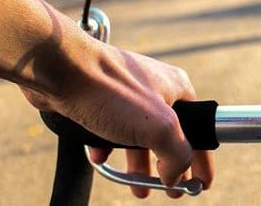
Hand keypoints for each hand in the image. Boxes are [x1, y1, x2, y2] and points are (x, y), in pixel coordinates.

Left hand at [21, 44, 213, 197]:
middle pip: (169, 136)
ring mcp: (127, 94)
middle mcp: (155, 89)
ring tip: (137, 187)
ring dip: (138, 164)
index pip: (200, 129)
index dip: (202, 160)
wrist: (58, 69)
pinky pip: (110, 130)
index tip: (201, 184)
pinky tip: (100, 156)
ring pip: (138, 136)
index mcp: (177, 89)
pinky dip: (108, 147)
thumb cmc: (110, 90)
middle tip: (170, 191)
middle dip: (168, 167)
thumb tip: (176, 177)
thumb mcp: (158, 127)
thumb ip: (177, 155)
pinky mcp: (101, 100)